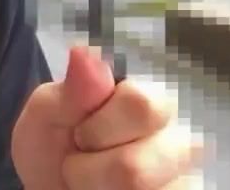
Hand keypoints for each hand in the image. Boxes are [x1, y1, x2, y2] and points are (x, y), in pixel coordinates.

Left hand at [10, 45, 204, 188]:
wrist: (50, 186)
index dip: (99, 127)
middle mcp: (178, 138)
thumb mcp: (46, 115)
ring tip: (92, 182)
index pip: (143, 104)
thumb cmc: (52, 146)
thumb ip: (69, 92)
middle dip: (92, 168)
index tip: (78, 134)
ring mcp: (184, 179)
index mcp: (145, 100)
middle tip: (82, 160)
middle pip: (137, 166)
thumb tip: (84, 53)